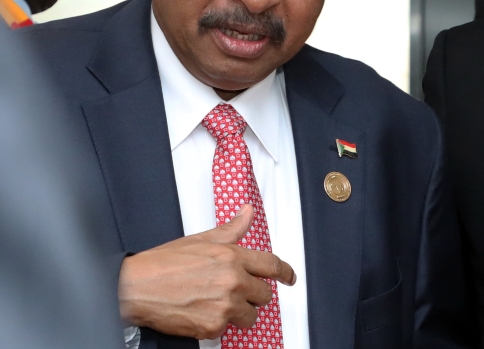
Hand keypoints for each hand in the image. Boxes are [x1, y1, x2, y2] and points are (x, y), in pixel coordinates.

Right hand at [118, 204, 295, 339]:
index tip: (290, 278)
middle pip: (264, 294)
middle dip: (253, 294)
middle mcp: (233, 281)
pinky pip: (227, 329)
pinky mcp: (213, 326)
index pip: (272, 265)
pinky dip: (217, 324)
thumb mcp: (201, 240)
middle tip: (234, 292)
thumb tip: (247, 213)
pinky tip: (201, 312)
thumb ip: (231, 229)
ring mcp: (224, 305)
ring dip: (238, 312)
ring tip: (216, 303)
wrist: (135, 288)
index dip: (285, 273)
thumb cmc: (163, 264)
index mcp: (232, 257)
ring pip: (250, 315)